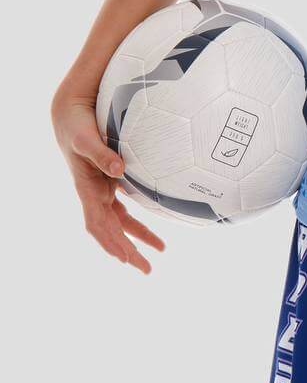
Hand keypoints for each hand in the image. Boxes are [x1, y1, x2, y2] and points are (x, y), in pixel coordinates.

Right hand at [51, 88, 165, 273]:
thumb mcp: (87, 138)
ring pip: (119, 221)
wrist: (71, 113)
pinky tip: (148, 231)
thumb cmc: (77, 125)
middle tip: (147, 269)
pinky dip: (134, 222)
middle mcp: (94, 192)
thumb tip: (120, 170)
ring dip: (136, 238)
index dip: (110, 241)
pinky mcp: (109, 181)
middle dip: (127, 250)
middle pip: (111, 230)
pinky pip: (122, 208)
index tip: (125, 257)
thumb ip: (102, 153)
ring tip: (159, 251)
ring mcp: (101, 188)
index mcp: (87, 188)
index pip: (97, 223)